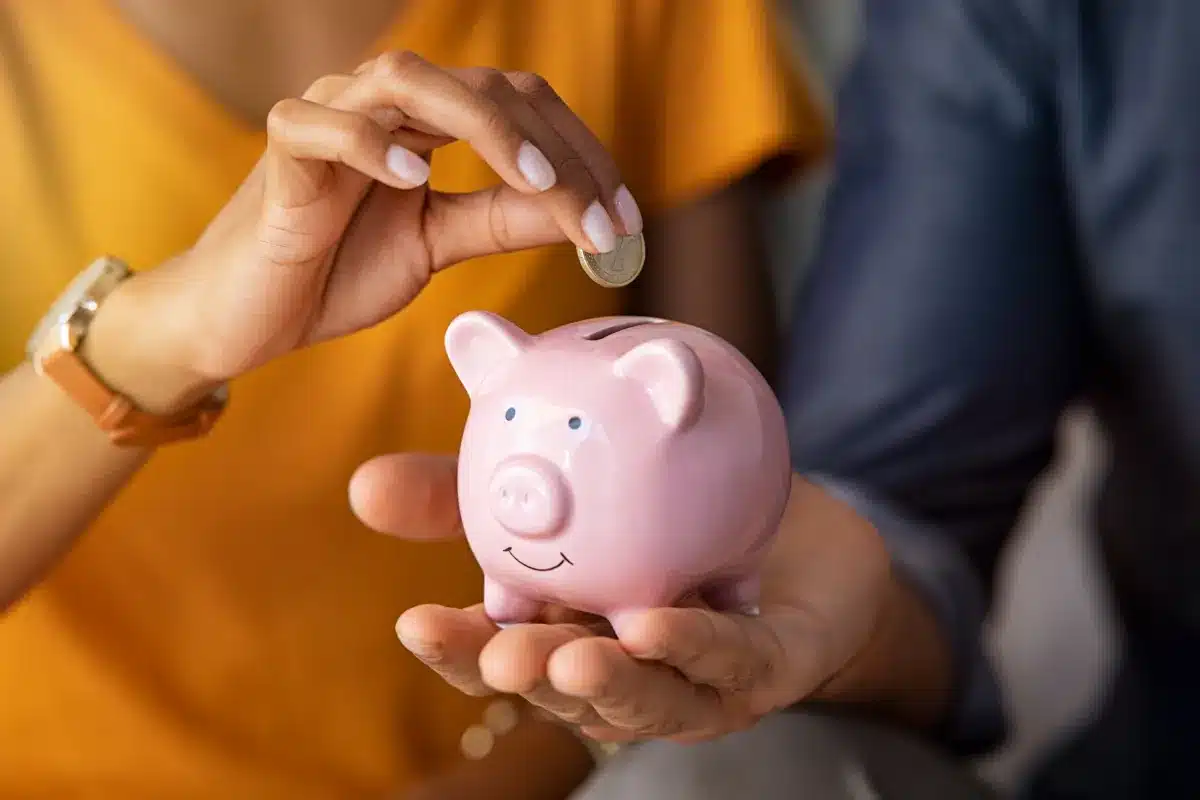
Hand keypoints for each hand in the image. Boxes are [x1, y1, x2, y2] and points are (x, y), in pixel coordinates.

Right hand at [90, 52, 641, 411]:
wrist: (248, 316)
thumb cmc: (337, 270)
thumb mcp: (437, 245)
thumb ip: (501, 221)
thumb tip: (580, 215)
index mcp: (428, 122)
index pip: (523, 108)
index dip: (582, 157)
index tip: (626, 224)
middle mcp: (385, 103)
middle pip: (487, 88)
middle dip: (557, 152)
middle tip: (603, 220)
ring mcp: (329, 116)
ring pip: (410, 80)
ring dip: (486, 128)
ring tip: (538, 185)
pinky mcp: (281, 153)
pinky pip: (320, 124)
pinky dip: (368, 143)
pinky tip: (413, 180)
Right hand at [350, 453, 891, 743]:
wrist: (793, 521)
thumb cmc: (668, 516)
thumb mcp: (564, 490)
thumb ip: (472, 492)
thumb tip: (363, 485)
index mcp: (565, 631)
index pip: (500, 652)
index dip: (458, 649)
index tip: (414, 622)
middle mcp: (621, 668)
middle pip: (561, 688)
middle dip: (524, 678)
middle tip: (496, 653)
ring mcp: (692, 681)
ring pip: (642, 696)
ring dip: (603, 683)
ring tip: (565, 659)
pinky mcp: (762, 669)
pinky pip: (727, 661)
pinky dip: (693, 645)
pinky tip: (657, 623)